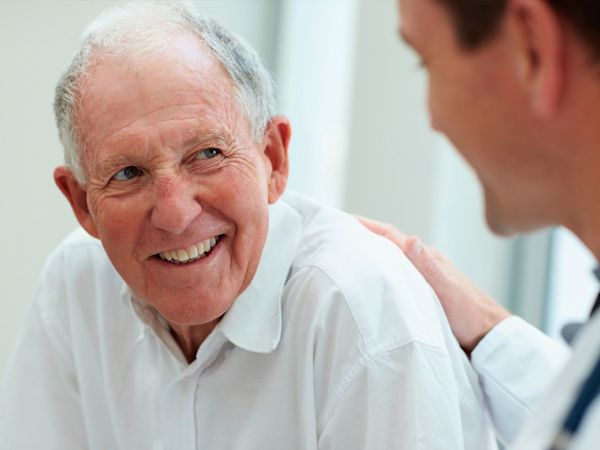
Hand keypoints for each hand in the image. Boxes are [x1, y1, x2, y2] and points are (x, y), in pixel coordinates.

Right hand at [357, 216, 510, 354]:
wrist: (489, 338)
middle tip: (337, 235)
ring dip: (371, 253)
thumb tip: (410, 238)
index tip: (343, 220)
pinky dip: (381, 272)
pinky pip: (396, 275)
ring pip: (391, 260)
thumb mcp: (447, 290)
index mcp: (427, 258)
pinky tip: (372, 280)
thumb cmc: (471, 315)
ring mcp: (424, 278)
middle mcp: (423, 264)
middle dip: (363, 236)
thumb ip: (428, 266)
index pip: (391, 236)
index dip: (367, 226)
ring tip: (347, 254)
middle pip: (388, 244)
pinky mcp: (423, 293)